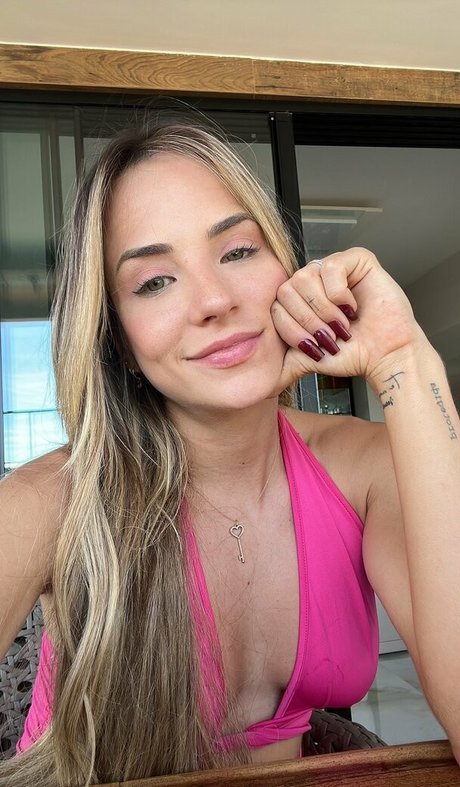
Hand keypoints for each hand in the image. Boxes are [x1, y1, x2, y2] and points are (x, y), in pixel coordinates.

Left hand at [271, 247, 425, 393]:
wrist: (384, 356)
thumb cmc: (352, 354)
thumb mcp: (307, 359)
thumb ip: (283, 363)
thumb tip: (263, 383)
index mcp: (298, 299)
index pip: (276, 306)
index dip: (294, 329)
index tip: (316, 346)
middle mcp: (313, 280)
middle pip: (287, 290)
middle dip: (309, 321)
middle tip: (331, 335)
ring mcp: (333, 268)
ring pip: (305, 277)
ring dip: (325, 309)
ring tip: (343, 323)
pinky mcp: (356, 259)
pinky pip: (331, 267)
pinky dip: (339, 293)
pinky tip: (352, 306)